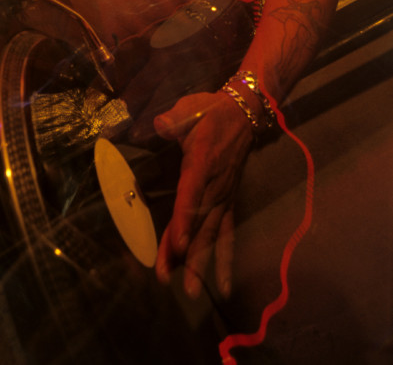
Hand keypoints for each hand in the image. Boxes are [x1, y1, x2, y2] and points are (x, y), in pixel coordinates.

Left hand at [153, 91, 253, 298]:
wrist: (243, 114)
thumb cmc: (209, 112)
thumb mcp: (188, 109)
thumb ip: (172, 120)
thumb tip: (157, 124)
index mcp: (202, 164)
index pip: (191, 195)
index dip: (185, 220)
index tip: (179, 244)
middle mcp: (215, 187)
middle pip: (198, 224)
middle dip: (184, 253)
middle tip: (167, 277)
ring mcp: (223, 198)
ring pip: (211, 235)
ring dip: (200, 263)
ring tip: (190, 291)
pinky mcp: (228, 203)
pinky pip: (226, 235)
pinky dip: (224, 261)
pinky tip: (222, 287)